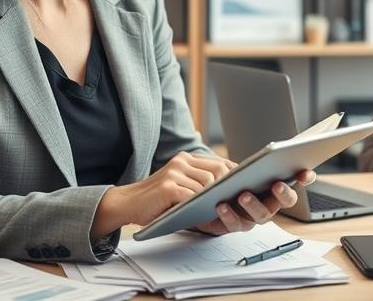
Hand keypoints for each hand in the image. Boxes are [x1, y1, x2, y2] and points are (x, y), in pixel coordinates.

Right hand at [94, 151, 233, 236]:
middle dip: (228, 187)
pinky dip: (200, 206)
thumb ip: (201, 185)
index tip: (245, 187)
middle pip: (217, 170)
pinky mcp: (168, 186)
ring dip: (214, 198)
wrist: (128, 204)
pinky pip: (192, 195)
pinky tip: (204, 213)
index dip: (234, 175)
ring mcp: (174, 172)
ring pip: (207, 184)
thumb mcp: (182, 187)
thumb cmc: (158, 200)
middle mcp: (181, 161)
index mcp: (187, 158)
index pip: (219, 162)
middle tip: (235, 201)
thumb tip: (231, 193)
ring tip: (221, 209)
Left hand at [192, 170, 315, 235]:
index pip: (299, 179)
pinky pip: (234, 224)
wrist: (205, 195)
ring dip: (254, 205)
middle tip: (277, 184)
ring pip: (261, 215)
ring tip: (244, 194)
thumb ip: (261, 162)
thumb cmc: (230, 177)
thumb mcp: (244, 166)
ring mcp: (254, 217)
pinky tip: (221, 204)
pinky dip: (229, 215)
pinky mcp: (234, 226)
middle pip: (285, 202)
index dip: (305, 178)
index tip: (306, 172)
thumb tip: (274, 151)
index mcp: (277, 188)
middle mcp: (270, 204)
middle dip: (283, 193)